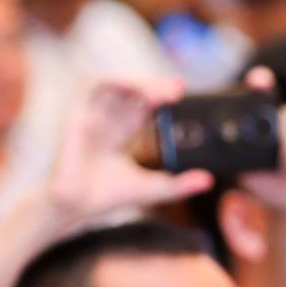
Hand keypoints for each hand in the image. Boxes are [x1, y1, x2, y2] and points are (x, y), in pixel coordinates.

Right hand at [43, 76, 213, 222]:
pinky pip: (95, 85)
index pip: (146, 103)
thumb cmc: (108, 196)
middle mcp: (109, 117)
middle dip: (157, 85)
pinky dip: (117, 81)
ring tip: (163, 91)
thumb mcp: (152, 188)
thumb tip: (209, 180)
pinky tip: (137, 88)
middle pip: (135, 90)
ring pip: (118, 83)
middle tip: (179, 89)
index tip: (184, 93)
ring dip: (140, 81)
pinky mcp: (77, 111)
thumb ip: (179, 184)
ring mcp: (93, 112)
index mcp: (124, 130)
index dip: (163, 94)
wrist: (76, 206)